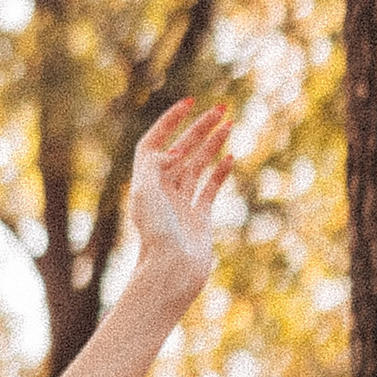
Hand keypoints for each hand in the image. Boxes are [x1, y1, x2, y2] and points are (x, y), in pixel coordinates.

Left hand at [127, 99, 232, 295]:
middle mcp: (162, 191)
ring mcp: (181, 204)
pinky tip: (230, 157)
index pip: (156, 143)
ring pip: (198, 166)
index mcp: (146, 183)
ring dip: (212, 144)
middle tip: (222, 108)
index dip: (170, 121)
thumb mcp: (146, 196)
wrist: (172, 272)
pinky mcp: (199, 218)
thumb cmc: (156, 236)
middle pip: (182, 150)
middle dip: (201, 128)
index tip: (189, 104)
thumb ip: (154, 166)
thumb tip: (173, 150)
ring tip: (229, 124)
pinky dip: (220, 172)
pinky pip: (209, 189)